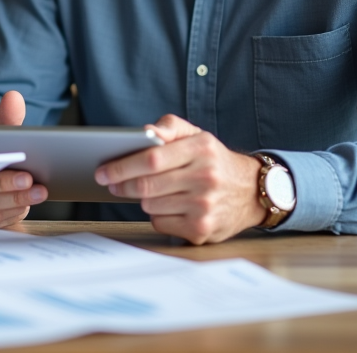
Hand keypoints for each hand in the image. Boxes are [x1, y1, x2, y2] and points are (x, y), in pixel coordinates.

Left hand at [93, 114, 265, 243]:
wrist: (252, 192)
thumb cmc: (214, 160)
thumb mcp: (196, 135)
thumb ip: (169, 126)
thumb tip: (145, 132)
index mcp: (201, 149)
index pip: (151, 158)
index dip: (122, 166)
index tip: (103, 171)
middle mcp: (205, 178)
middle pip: (146, 186)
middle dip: (121, 185)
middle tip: (111, 184)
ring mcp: (204, 207)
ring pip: (150, 205)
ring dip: (142, 199)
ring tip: (149, 191)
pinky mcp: (202, 230)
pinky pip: (160, 223)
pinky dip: (157, 215)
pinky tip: (169, 207)